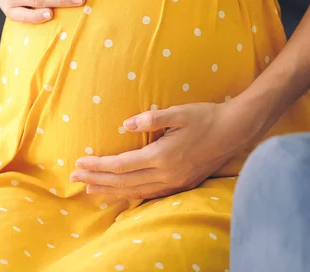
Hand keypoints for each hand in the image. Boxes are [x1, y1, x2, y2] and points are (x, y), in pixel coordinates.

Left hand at [70, 102, 252, 198]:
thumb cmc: (205, 117)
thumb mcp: (177, 112)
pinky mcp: (181, 185)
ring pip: (135, 192)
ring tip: (90, 190)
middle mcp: (166, 174)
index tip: (79, 162)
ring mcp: (174, 183)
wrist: (234, 131)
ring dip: (110, 191)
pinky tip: (120, 195)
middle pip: (123, 182)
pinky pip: (150, 195)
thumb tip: (125, 125)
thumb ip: (149, 119)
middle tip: (75, 178)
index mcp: (162, 156)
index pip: (120, 165)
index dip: (97, 166)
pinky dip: (130, 196)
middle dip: (96, 180)